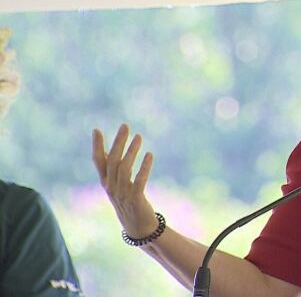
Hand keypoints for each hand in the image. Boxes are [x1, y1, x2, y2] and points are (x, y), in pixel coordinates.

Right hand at [92, 124, 158, 238]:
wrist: (138, 228)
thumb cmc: (128, 202)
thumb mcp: (118, 185)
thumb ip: (114, 169)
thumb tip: (112, 150)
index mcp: (106, 182)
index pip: (98, 162)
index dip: (97, 146)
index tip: (96, 130)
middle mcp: (111, 187)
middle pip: (113, 161)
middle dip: (118, 142)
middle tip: (125, 126)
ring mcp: (122, 194)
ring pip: (124, 169)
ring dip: (131, 152)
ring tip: (139, 137)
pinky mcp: (135, 199)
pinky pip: (139, 181)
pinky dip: (144, 167)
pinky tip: (150, 155)